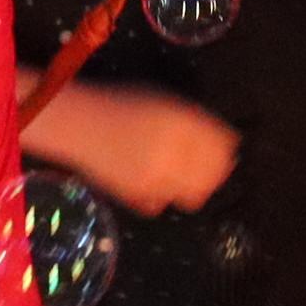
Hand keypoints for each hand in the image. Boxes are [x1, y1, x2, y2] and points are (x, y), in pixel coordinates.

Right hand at [49, 81, 240, 214]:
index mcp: (180, 122)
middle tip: (206, 163)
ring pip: (194, 194)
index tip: (225, 147)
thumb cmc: (121, 104)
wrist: (79, 125)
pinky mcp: (137, 197)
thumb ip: (195, 122)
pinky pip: (164, 203)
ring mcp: (156, 177)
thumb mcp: (163, 102)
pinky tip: (155, 181)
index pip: (222, 144)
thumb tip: (226, 143)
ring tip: (179, 173)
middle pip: (214, 173)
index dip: (227, 147)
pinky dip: (164, 195)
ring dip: (194, 185)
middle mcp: (173, 151)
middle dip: (216, 169)